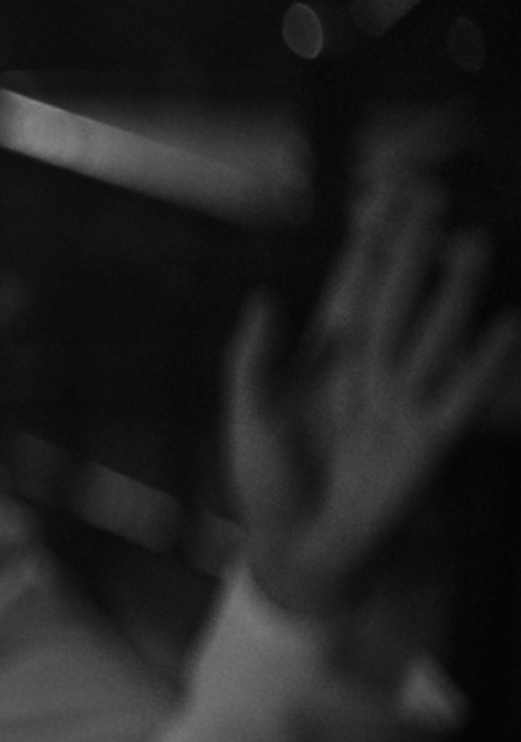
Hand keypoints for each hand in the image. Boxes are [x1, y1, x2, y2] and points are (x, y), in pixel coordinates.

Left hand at [226, 182, 519, 615]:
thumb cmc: (266, 481)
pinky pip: (460, 394)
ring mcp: (400, 400)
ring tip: (472, 242)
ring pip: (429, 333)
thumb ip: (252, 360)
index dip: (368, 246)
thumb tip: (263, 299)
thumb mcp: (247, 416)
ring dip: (450, 291)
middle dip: (412, 249)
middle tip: (435, 196)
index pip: (351, 288)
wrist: (295, 546)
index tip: (385, 197)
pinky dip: (484, 362)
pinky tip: (509, 325)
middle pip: (395, 297)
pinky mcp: (426, 440)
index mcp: (324, 359)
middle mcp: (368, 370)